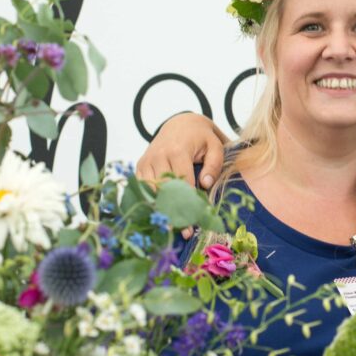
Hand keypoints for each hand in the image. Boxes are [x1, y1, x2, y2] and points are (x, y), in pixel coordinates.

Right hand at [136, 112, 229, 237]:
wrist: (180, 123)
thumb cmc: (200, 137)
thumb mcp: (215, 146)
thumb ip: (214, 164)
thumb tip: (205, 184)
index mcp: (177, 150)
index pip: (182, 183)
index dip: (188, 205)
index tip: (194, 224)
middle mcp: (158, 156)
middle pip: (164, 190)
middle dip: (173, 213)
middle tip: (183, 233)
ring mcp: (146, 161)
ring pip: (150, 191)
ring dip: (160, 211)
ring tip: (171, 228)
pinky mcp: (140, 166)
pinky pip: (142, 188)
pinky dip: (150, 202)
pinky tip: (159, 216)